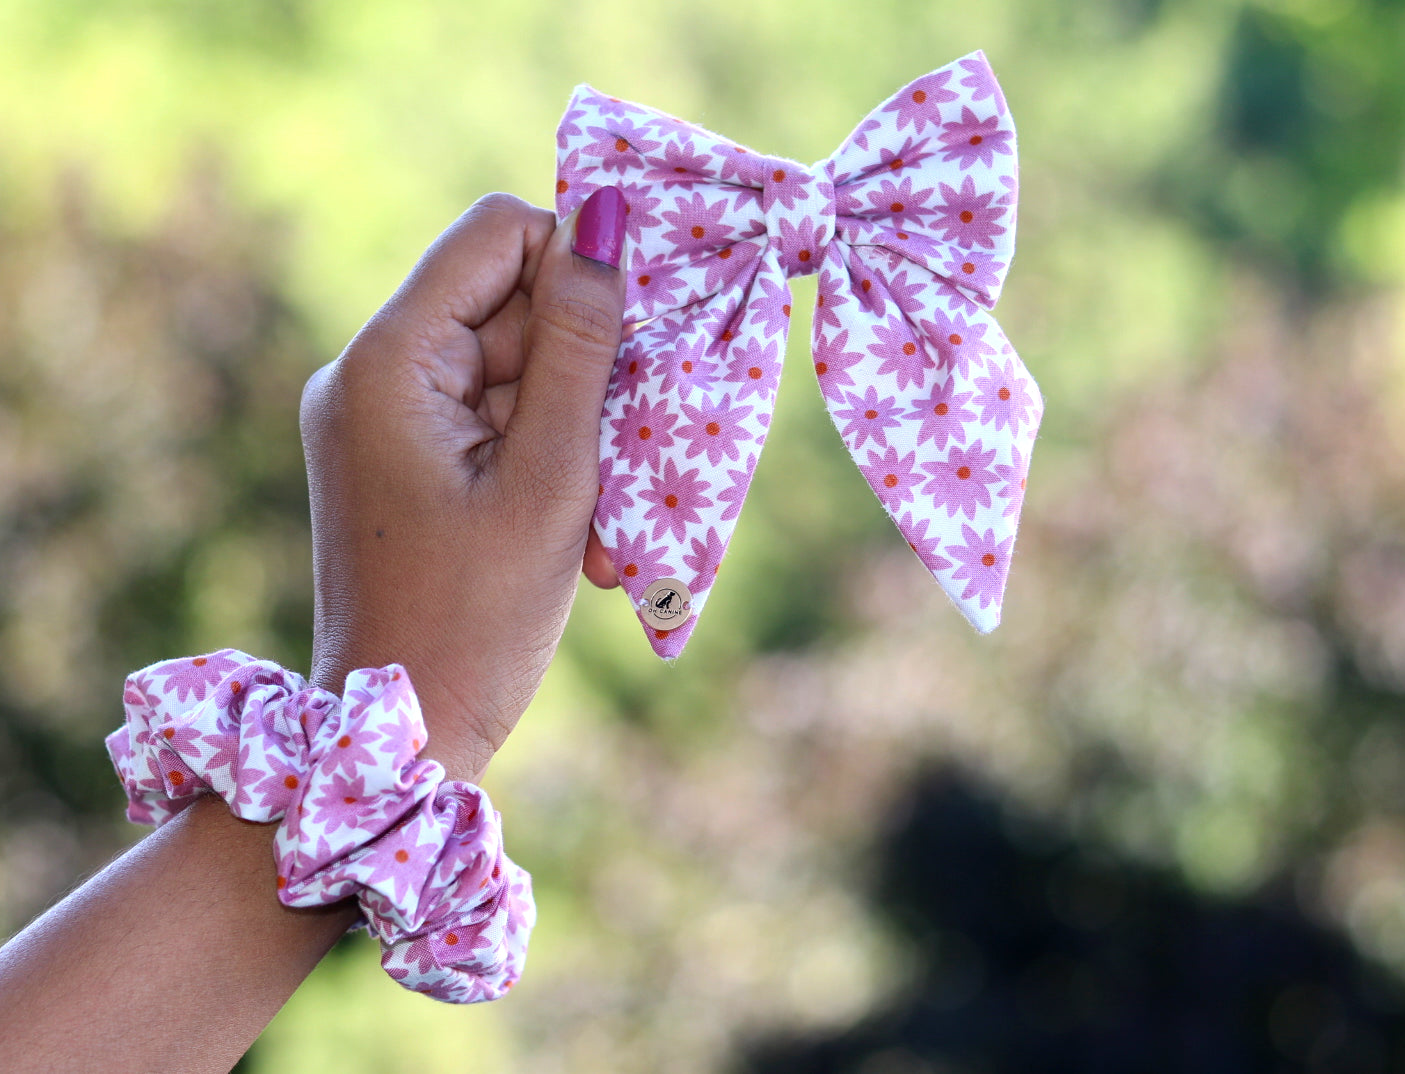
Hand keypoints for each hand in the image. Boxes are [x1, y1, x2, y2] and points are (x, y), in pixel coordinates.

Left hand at [300, 188, 626, 782]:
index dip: (576, 264)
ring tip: (593, 516)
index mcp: (389, 361)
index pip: (498, 234)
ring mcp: (380, 417)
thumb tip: (610, 216)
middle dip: (582, 365)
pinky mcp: (400, 457)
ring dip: (574, 424)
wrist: (401, 737)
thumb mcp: (550, 475)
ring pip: (512, 364)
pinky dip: (544, 456)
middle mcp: (369, 372)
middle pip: (507, 301)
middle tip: (621, 448)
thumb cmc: (477, 618)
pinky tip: (572, 526)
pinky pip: (491, 417)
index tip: (632, 337)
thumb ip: (584, 343)